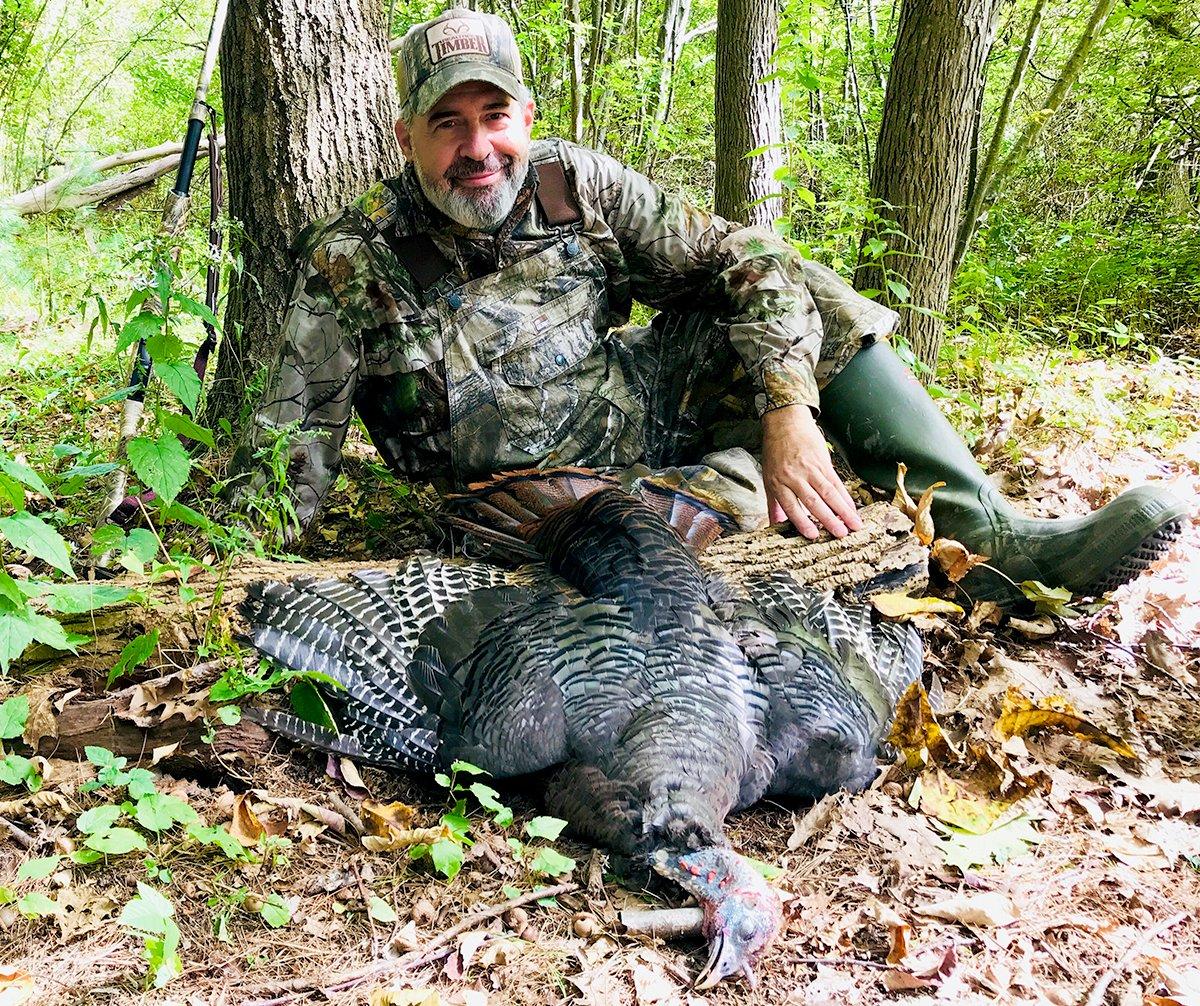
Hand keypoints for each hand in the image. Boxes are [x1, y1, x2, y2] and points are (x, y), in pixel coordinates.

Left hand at [760, 404, 861, 539]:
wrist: (785, 423)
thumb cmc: (775, 452)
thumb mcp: (768, 477)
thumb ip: (773, 503)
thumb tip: (774, 525)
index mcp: (779, 483)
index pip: (791, 506)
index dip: (802, 522)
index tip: (814, 535)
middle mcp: (795, 477)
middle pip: (813, 501)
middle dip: (829, 519)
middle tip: (841, 534)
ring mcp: (810, 469)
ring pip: (829, 493)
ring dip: (843, 511)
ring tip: (854, 525)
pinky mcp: (823, 462)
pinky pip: (836, 482)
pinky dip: (845, 496)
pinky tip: (852, 508)